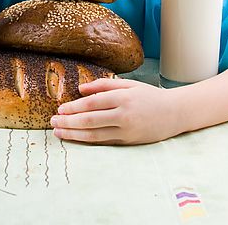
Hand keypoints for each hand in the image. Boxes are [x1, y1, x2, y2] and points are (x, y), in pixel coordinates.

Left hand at [50, 77, 182, 145]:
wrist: (174, 113)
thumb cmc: (149, 96)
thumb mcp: (129, 84)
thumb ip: (104, 85)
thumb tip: (81, 89)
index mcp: (123, 97)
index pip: (92, 103)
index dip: (73, 107)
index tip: (60, 108)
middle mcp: (123, 115)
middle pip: (89, 120)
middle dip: (68, 122)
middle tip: (52, 121)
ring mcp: (126, 131)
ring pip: (94, 135)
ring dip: (73, 134)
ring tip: (58, 132)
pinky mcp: (128, 142)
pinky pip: (103, 142)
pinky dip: (87, 141)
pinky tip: (75, 139)